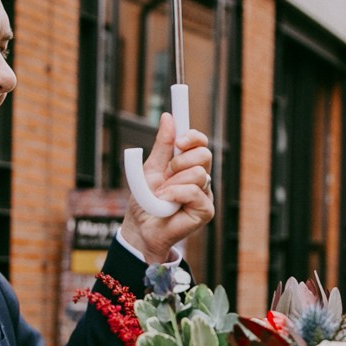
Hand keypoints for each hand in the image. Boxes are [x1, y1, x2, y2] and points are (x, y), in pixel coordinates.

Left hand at [122, 115, 213, 262]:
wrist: (140, 227)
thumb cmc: (145, 201)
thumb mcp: (150, 167)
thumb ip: (162, 145)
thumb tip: (168, 118)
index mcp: (188, 165)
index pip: (200, 143)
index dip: (193, 137)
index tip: (180, 139)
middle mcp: (200, 178)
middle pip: (204, 154)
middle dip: (182, 160)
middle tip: (167, 172)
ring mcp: (204, 194)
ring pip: (199, 173)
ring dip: (175, 182)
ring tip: (162, 194)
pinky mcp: (205, 210)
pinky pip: (195, 192)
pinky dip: (176, 193)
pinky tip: (166, 201)